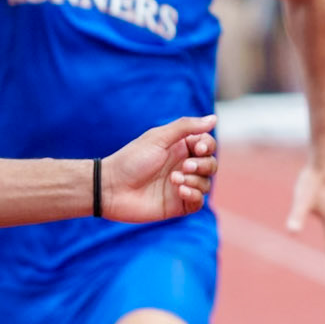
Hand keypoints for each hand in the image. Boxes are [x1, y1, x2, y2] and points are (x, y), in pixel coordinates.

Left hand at [100, 115, 218, 221]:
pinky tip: (180, 190)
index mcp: (179, 148)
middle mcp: (182, 166)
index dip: (207, 146)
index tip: (197, 148)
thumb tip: (214, 118)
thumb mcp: (158, 138)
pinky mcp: (177, 205)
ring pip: (206, 183)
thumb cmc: (131, 160)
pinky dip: (194, 195)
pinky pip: (198, 202)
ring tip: (174, 179)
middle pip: (210, 164)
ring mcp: (180, 186)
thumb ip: (186, 127)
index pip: (207, 145)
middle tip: (184, 166)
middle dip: (203, 165)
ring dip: (195, 180)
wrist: (110, 188)